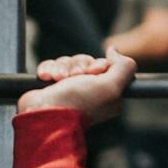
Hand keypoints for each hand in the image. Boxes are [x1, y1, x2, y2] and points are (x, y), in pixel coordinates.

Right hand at [19, 48, 136, 122]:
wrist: (43, 115)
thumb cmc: (77, 103)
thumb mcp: (111, 87)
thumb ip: (123, 67)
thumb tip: (114, 51)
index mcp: (106, 93)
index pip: (104, 65)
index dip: (97, 65)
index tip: (92, 73)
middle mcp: (88, 91)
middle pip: (85, 61)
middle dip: (77, 66)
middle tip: (73, 76)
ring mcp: (69, 89)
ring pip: (67, 62)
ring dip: (61, 67)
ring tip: (58, 79)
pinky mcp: (51, 86)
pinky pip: (51, 65)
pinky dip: (48, 69)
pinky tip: (47, 78)